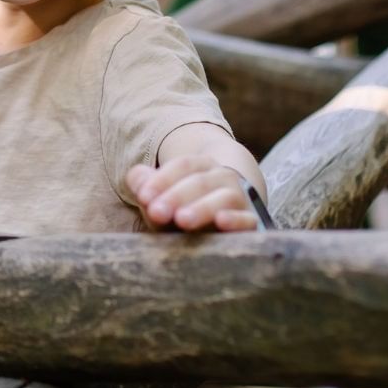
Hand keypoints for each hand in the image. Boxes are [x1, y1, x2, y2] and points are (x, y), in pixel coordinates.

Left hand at [124, 157, 258, 232]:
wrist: (228, 218)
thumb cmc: (185, 208)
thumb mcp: (163, 197)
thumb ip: (146, 186)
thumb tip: (136, 178)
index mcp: (201, 166)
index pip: (183, 165)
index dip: (162, 179)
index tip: (143, 196)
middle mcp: (223, 177)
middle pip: (199, 181)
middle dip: (175, 196)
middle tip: (155, 212)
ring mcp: (239, 199)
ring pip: (224, 197)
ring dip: (202, 208)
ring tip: (181, 220)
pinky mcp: (251, 222)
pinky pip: (247, 218)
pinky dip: (236, 219)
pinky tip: (221, 221)